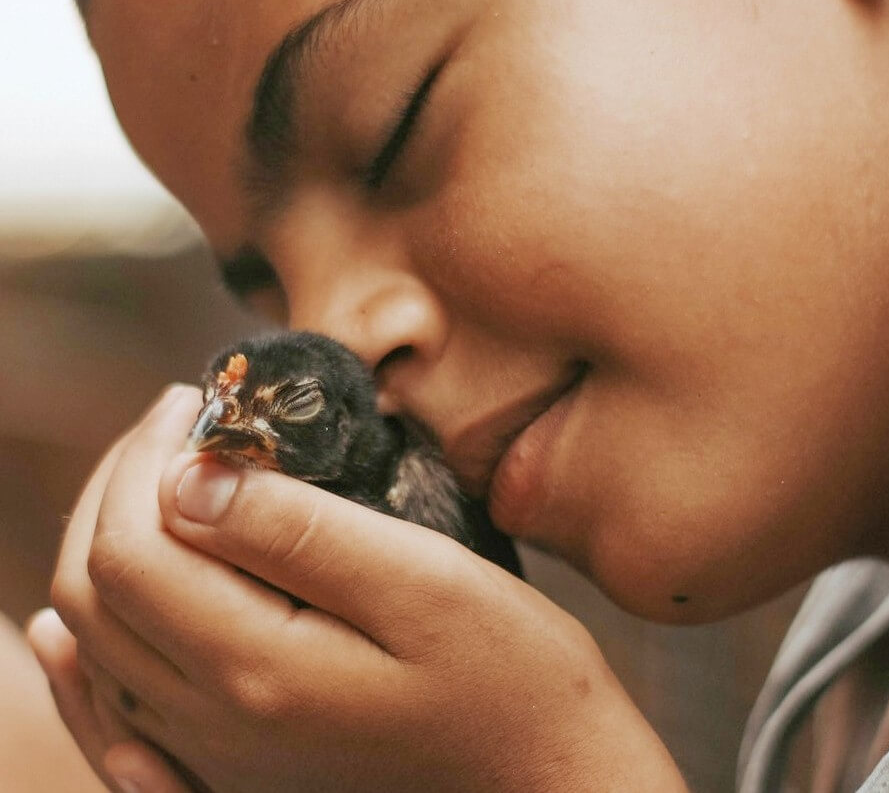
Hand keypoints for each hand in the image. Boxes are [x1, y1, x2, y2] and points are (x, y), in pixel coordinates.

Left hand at [48, 388, 685, 791]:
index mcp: (259, 669)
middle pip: (96, 592)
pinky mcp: (237, 767)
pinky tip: (79, 627)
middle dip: (114, 487)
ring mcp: (219, 757)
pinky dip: (90, 649)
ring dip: (105, 544)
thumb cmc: (510, 676)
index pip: (133, 548)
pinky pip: (119, 711)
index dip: (141, 460)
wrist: (543, 780)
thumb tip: (191, 477)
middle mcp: (216, 725)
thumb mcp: (424, 583)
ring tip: (157, 478)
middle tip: (172, 423)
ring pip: (98, 646)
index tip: (188, 401)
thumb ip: (301, 532)